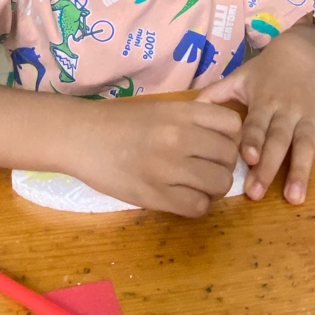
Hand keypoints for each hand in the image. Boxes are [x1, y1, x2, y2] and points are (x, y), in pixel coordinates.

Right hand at [77, 100, 242, 216]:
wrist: (81, 137)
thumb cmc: (120, 122)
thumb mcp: (161, 108)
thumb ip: (192, 119)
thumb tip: (225, 137)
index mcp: (181, 112)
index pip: (232, 125)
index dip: (229, 138)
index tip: (216, 144)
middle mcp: (179, 137)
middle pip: (229, 157)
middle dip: (223, 165)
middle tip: (206, 168)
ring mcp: (168, 168)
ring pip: (219, 184)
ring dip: (212, 187)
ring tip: (196, 184)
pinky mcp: (156, 195)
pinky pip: (198, 206)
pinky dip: (196, 204)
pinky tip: (183, 196)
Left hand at [196, 24, 314, 203]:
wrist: (299, 53)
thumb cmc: (263, 72)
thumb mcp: (238, 78)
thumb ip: (214, 95)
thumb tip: (186, 109)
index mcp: (264, 101)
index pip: (257, 124)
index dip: (253, 140)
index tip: (249, 160)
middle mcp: (287, 110)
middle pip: (278, 140)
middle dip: (269, 167)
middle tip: (257, 193)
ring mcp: (309, 116)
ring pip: (306, 144)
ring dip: (301, 171)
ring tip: (295, 197)